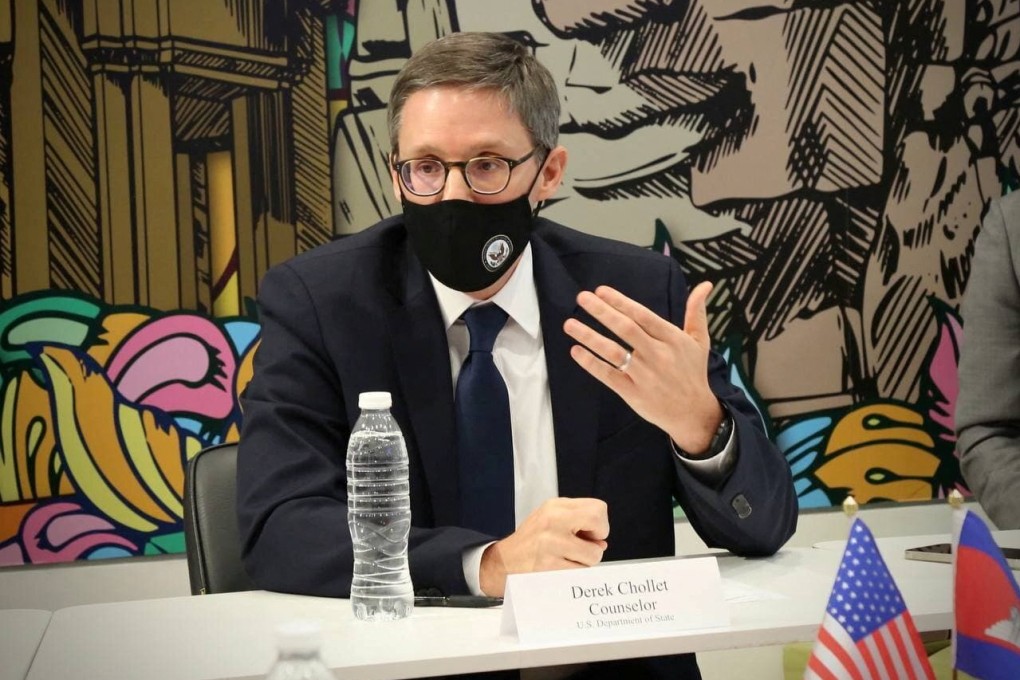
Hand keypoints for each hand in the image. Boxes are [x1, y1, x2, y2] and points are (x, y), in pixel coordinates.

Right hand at [478, 498, 608, 596]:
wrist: (504, 562)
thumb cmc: (531, 541)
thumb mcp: (551, 520)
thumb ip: (578, 524)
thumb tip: (602, 542)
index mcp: (555, 507)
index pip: (597, 508)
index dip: (600, 524)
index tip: (589, 533)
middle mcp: (552, 521)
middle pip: (597, 522)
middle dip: (598, 539)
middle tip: (586, 546)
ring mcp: (550, 543)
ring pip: (593, 555)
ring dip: (585, 562)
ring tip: (567, 559)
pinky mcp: (549, 566)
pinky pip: (580, 572)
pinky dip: (574, 573)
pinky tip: (560, 568)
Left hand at [563, 282, 723, 453]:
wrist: (694, 413)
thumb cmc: (693, 372)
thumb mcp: (699, 341)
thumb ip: (696, 312)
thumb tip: (705, 285)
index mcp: (672, 339)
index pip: (643, 316)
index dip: (621, 302)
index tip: (600, 290)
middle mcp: (658, 355)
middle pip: (626, 329)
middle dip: (602, 312)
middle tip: (582, 297)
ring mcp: (644, 375)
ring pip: (613, 352)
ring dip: (589, 337)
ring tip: (570, 324)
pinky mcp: (633, 393)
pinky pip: (608, 375)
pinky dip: (591, 364)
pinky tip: (576, 351)